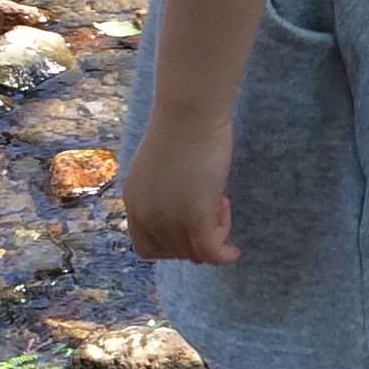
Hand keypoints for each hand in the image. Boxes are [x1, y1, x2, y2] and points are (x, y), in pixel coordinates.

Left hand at [123, 108, 239, 264]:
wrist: (189, 112)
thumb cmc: (179, 127)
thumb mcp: (159, 168)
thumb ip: (162, 191)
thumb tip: (181, 201)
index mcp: (134, 201)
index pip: (146, 247)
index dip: (170, 244)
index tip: (189, 222)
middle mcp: (146, 215)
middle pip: (172, 253)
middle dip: (194, 238)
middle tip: (213, 206)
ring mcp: (168, 218)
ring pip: (193, 252)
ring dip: (212, 237)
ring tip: (222, 206)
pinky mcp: (195, 217)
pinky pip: (210, 252)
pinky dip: (223, 256)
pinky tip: (234, 252)